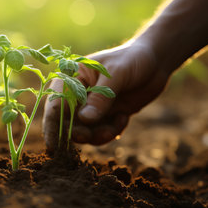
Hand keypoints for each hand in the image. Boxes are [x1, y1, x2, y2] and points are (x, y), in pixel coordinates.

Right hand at [43, 41, 170, 148]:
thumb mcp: (116, 75)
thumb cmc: (132, 59)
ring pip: (85, 132)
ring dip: (99, 134)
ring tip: (118, 123)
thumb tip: (84, 120)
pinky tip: (123, 117)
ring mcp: (91, 107)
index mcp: (71, 79)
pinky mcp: (104, 116)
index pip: (55, 106)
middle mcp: (77, 95)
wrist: (155, 62)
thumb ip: (100, 98)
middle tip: (97, 134)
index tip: (53, 148)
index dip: (51, 128)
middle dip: (81, 133)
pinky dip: (111, 131)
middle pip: (67, 123)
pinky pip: (100, 133)